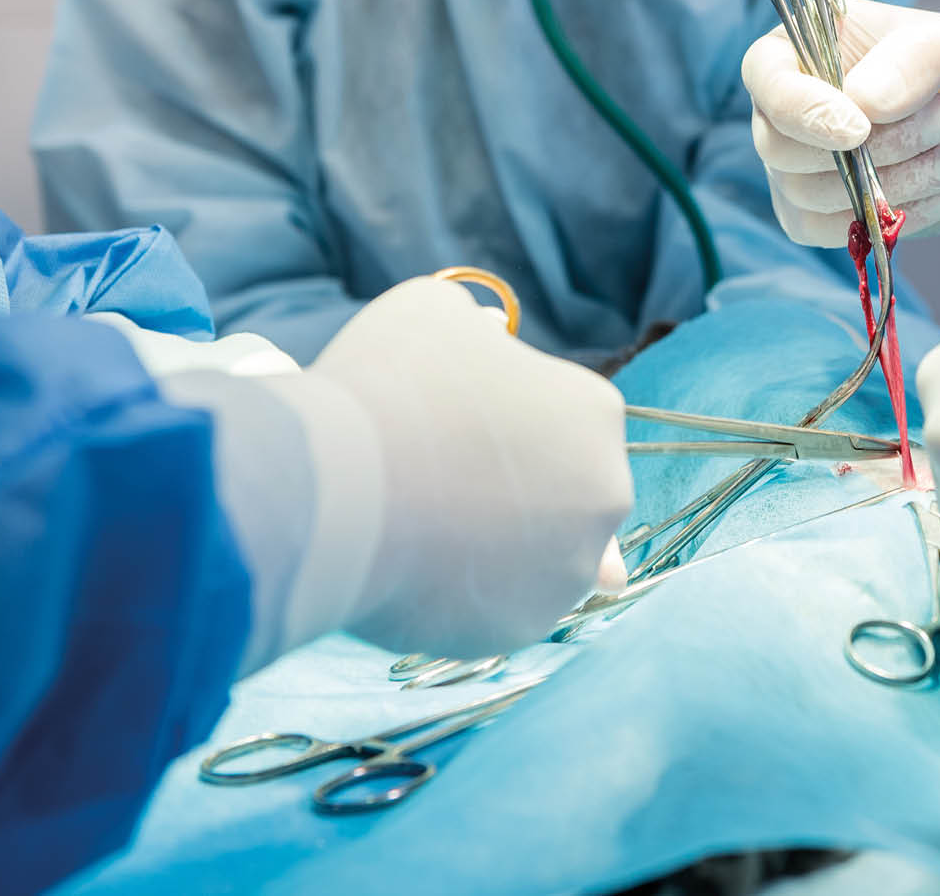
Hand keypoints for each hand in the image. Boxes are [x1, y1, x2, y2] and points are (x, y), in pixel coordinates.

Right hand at [310, 277, 632, 657]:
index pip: (560, 414)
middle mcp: (604, 490)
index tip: (454, 421)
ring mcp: (569, 567)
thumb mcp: (432, 311)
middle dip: (513, 485)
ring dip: (494, 542)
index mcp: (592, 408)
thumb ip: (474, 327)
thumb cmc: (385, 385)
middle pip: (562, 488)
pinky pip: (497, 607)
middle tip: (442, 477)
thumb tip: (483, 333)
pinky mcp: (523, 627)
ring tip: (420, 521)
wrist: (335, 488)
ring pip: (536, 554)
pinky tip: (414, 562)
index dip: (502, 414)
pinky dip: (464, 592)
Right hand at [741, 0, 939, 246]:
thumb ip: (918, 56)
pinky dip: (885, 219)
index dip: (803, 109)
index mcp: (803, 45)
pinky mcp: (811, 213)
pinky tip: (936, 194)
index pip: (764, 76)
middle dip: (874, 147)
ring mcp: (791, 164)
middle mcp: (784, 106)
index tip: (861, 128)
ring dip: (895, 182)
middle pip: (779, 146)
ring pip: (806, 192)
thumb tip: (863, 104)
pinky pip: (822, 230)